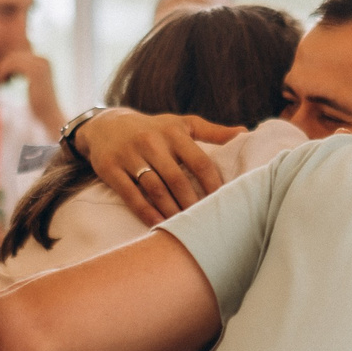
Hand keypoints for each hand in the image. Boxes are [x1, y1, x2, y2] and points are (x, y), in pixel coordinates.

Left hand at [0, 47, 61, 130]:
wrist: (48, 114)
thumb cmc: (39, 104)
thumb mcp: (32, 84)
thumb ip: (24, 73)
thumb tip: (8, 65)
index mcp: (44, 60)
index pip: (20, 54)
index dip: (9, 64)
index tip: (5, 77)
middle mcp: (43, 59)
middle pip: (15, 55)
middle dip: (4, 66)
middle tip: (0, 79)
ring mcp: (38, 63)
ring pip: (11, 58)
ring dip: (2, 69)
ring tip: (0, 81)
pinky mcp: (32, 70)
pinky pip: (10, 64)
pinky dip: (2, 72)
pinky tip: (2, 82)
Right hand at [80, 109, 243, 223]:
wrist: (106, 125)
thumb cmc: (154, 128)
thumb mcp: (182, 124)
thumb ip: (213, 131)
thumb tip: (245, 133)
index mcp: (173, 132)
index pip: (200, 162)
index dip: (213, 185)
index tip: (223, 202)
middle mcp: (151, 142)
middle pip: (178, 179)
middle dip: (193, 203)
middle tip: (204, 222)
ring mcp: (129, 155)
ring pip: (155, 189)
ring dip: (172, 211)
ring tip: (184, 226)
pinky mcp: (110, 168)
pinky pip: (130, 195)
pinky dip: (146, 212)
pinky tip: (159, 225)